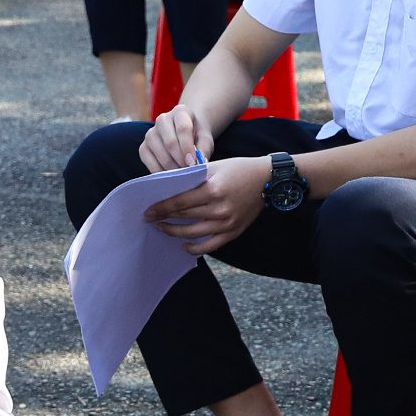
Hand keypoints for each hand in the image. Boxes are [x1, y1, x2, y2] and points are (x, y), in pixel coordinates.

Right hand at [139, 103, 215, 171]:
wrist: (185, 134)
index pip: (183, 129)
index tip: (193, 162)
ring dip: (170, 166)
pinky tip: (169, 175)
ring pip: (157, 151)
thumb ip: (204, 149)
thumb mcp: (205, 139)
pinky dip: (158, 170)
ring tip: (181, 174)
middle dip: (180, 160)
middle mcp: (163, 119)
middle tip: (188, 172)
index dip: (188, 147)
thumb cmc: (197, 136)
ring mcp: (150, 132)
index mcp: (181, 112)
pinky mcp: (143, 146)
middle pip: (170, 142)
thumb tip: (200, 163)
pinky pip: (147, 159)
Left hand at [143, 156, 266, 255]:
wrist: (268, 180)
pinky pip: (209, 246)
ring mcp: (226, 223)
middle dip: (163, 219)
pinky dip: (194, 248)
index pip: (178, 203)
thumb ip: (193, 177)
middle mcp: (218, 208)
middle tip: (150, 220)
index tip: (147, 211)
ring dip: (174, 232)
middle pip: (183, 217)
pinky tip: (184, 245)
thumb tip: (168, 188)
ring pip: (192, 233)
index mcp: (212, 189)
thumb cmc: (239, 169)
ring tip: (163, 229)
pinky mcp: (233, 232)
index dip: (160, 208)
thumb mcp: (215, 167)